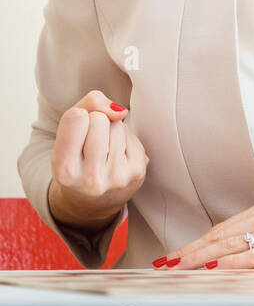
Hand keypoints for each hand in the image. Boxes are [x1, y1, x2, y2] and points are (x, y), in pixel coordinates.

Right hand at [49, 88, 146, 230]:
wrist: (90, 201)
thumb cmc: (76, 157)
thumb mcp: (66, 133)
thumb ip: (88, 105)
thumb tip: (120, 111)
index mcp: (64, 169)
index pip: (77, 117)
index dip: (78, 118)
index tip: (76, 134)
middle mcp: (90, 179)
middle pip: (99, 120)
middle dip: (96, 123)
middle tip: (90, 144)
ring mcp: (117, 178)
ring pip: (118, 125)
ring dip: (111, 131)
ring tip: (103, 152)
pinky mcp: (137, 173)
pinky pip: (133, 135)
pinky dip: (125, 139)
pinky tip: (116, 157)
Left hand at [159, 196, 253, 268]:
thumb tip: (232, 256)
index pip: (224, 227)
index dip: (196, 242)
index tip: (174, 256)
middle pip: (222, 235)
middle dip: (190, 251)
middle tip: (164, 263)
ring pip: (233, 245)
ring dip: (202, 258)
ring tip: (178, 268)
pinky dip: (231, 262)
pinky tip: (213, 268)